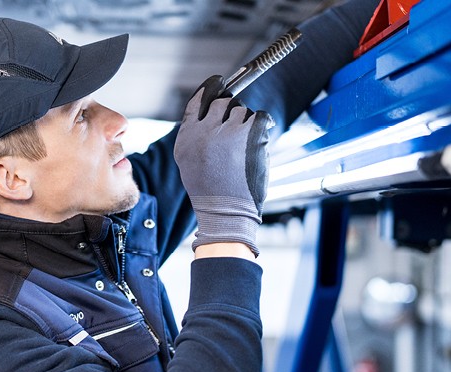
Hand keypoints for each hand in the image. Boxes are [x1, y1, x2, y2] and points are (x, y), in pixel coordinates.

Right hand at [174, 75, 272, 255]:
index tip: (219, 82)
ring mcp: (228, 132)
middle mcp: (205, 131)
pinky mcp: (251, 135)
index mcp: (187, 137)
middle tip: (236, 129)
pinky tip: (259, 140)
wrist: (226, 211)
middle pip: (223, 102)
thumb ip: (195, 134)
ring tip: (244, 148)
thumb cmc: (210, 190)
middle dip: (232, 112)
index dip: (211, 89)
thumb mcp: (188, 161)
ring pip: (243, 111)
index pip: (199, 101)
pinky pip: (261, 117)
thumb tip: (210, 113)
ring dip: (247, 124)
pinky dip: (263, 126)